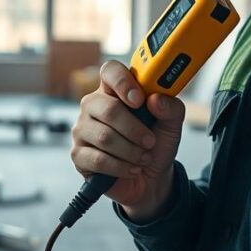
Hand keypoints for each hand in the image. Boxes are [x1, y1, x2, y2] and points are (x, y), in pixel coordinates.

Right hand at [70, 60, 184, 219]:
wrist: (150, 179)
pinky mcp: (78, 154)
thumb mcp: (171, 126)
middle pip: (108, 109)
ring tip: (143, 158)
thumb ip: (171, 108)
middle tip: (150, 141)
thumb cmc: (155, 145)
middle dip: (134, 129)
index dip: (123, 82)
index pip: (110, 71)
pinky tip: (131, 168)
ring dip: (131, 151)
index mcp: (115, 91)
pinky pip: (98, 159)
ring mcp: (83, 129)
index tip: (139, 100)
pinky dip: (121, 167)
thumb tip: (156, 100)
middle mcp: (94, 106)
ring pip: (104, 137)